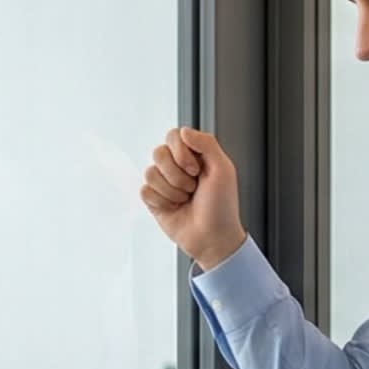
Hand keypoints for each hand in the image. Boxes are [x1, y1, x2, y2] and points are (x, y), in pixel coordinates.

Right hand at [140, 127, 247, 271]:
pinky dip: (161, 201)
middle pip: (159, 153)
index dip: (181, 152)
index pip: (174, 136)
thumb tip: (184, 130)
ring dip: (171, 190)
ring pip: (150, 173)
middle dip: (176, 175)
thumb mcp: (223, 170)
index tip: (196, 170)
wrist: (212, 238)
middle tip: (192, 188)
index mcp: (195, 155)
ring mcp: (164, 182)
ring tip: (185, 199)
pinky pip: (145, 190)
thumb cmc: (222, 207)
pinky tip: (174, 208)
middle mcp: (178, 166)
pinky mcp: (154, 199)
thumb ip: (206, 143)